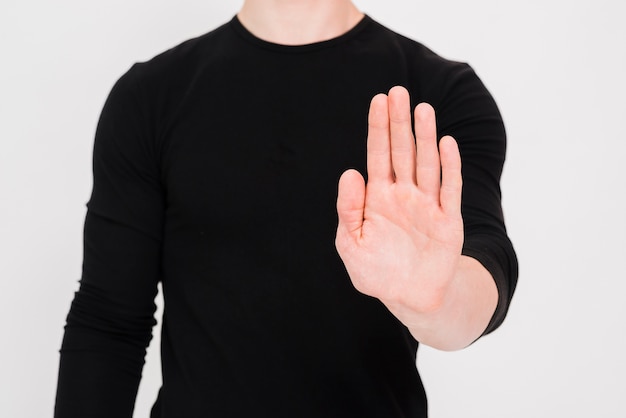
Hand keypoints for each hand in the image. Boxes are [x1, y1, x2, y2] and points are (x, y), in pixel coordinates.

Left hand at [336, 86, 463, 324]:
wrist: (411, 297)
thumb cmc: (377, 272)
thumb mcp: (351, 244)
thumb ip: (349, 210)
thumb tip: (349, 172)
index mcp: (378, 198)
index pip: (377, 155)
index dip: (378, 129)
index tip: (378, 100)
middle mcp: (403, 194)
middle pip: (402, 152)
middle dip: (399, 123)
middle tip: (398, 92)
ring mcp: (427, 205)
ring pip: (426, 164)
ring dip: (425, 137)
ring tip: (422, 109)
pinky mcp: (449, 220)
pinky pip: (450, 190)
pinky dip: (450, 168)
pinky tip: (446, 144)